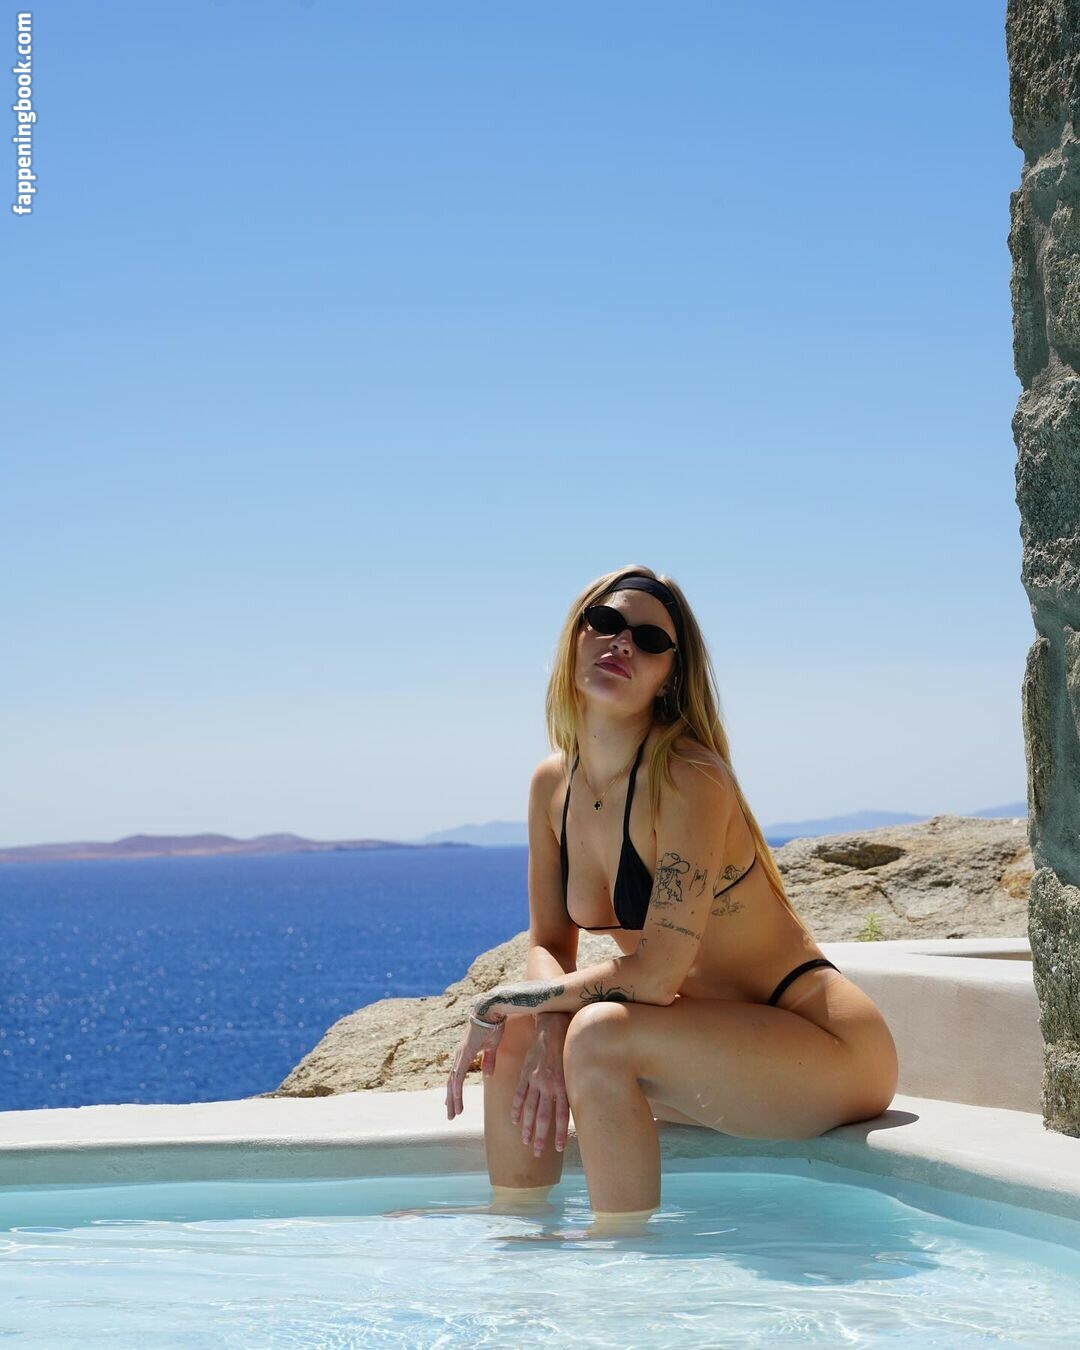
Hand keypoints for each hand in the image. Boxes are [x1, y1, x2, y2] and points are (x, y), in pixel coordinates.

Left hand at [445, 1009, 505, 1120]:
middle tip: (450, 1115)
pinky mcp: (465, 1052)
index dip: (454, 1091)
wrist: (492, 1009)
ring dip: (453, 1098)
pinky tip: (456, 1098)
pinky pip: (459, 1074)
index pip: (457, 1077)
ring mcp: (461, 1054)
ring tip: (453, 1113)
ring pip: (453, 1081)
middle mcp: (460, 1055)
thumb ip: (489, 1060)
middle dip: (451, 1100)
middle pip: (452, 1082)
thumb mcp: (492, 1046)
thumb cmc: (493, 1024)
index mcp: (466, 1054)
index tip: (452, 1104)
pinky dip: (457, 1088)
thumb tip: (487, 1074)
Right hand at [511, 1015, 569, 1155]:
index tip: (558, 1148)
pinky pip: (519, 1093)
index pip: (561, 1115)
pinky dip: (516, 1107)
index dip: (560, 1133)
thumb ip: (572, 1089)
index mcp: (562, 1086)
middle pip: (542, 1116)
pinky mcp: (526, 1073)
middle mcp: (548, 1085)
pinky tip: (515, 1120)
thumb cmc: (567, 1049)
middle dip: (540, 1136)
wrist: (552, 1028)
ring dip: (527, 1126)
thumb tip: (578, 1108)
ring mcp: (535, 1080)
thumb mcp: (573, 1070)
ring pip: (529, 1108)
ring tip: (525, 1140)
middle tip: (537, 1152)